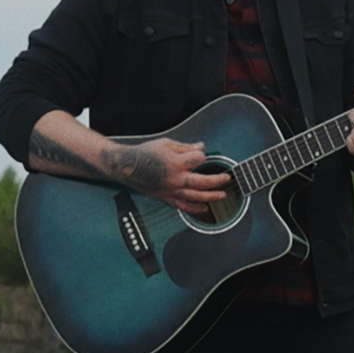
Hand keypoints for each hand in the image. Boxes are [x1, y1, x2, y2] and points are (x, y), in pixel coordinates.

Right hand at [104, 137, 231, 215]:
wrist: (126, 166)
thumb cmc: (145, 153)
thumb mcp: (166, 143)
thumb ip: (185, 147)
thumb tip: (202, 147)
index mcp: (175, 162)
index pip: (199, 159)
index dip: (202, 156)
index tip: (202, 155)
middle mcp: (175, 178)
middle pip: (202, 181)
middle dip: (218, 180)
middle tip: (227, 178)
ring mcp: (170, 190)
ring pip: (195, 197)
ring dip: (211, 197)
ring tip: (223, 196)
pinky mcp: (165, 198)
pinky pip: (183, 206)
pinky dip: (195, 209)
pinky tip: (205, 209)